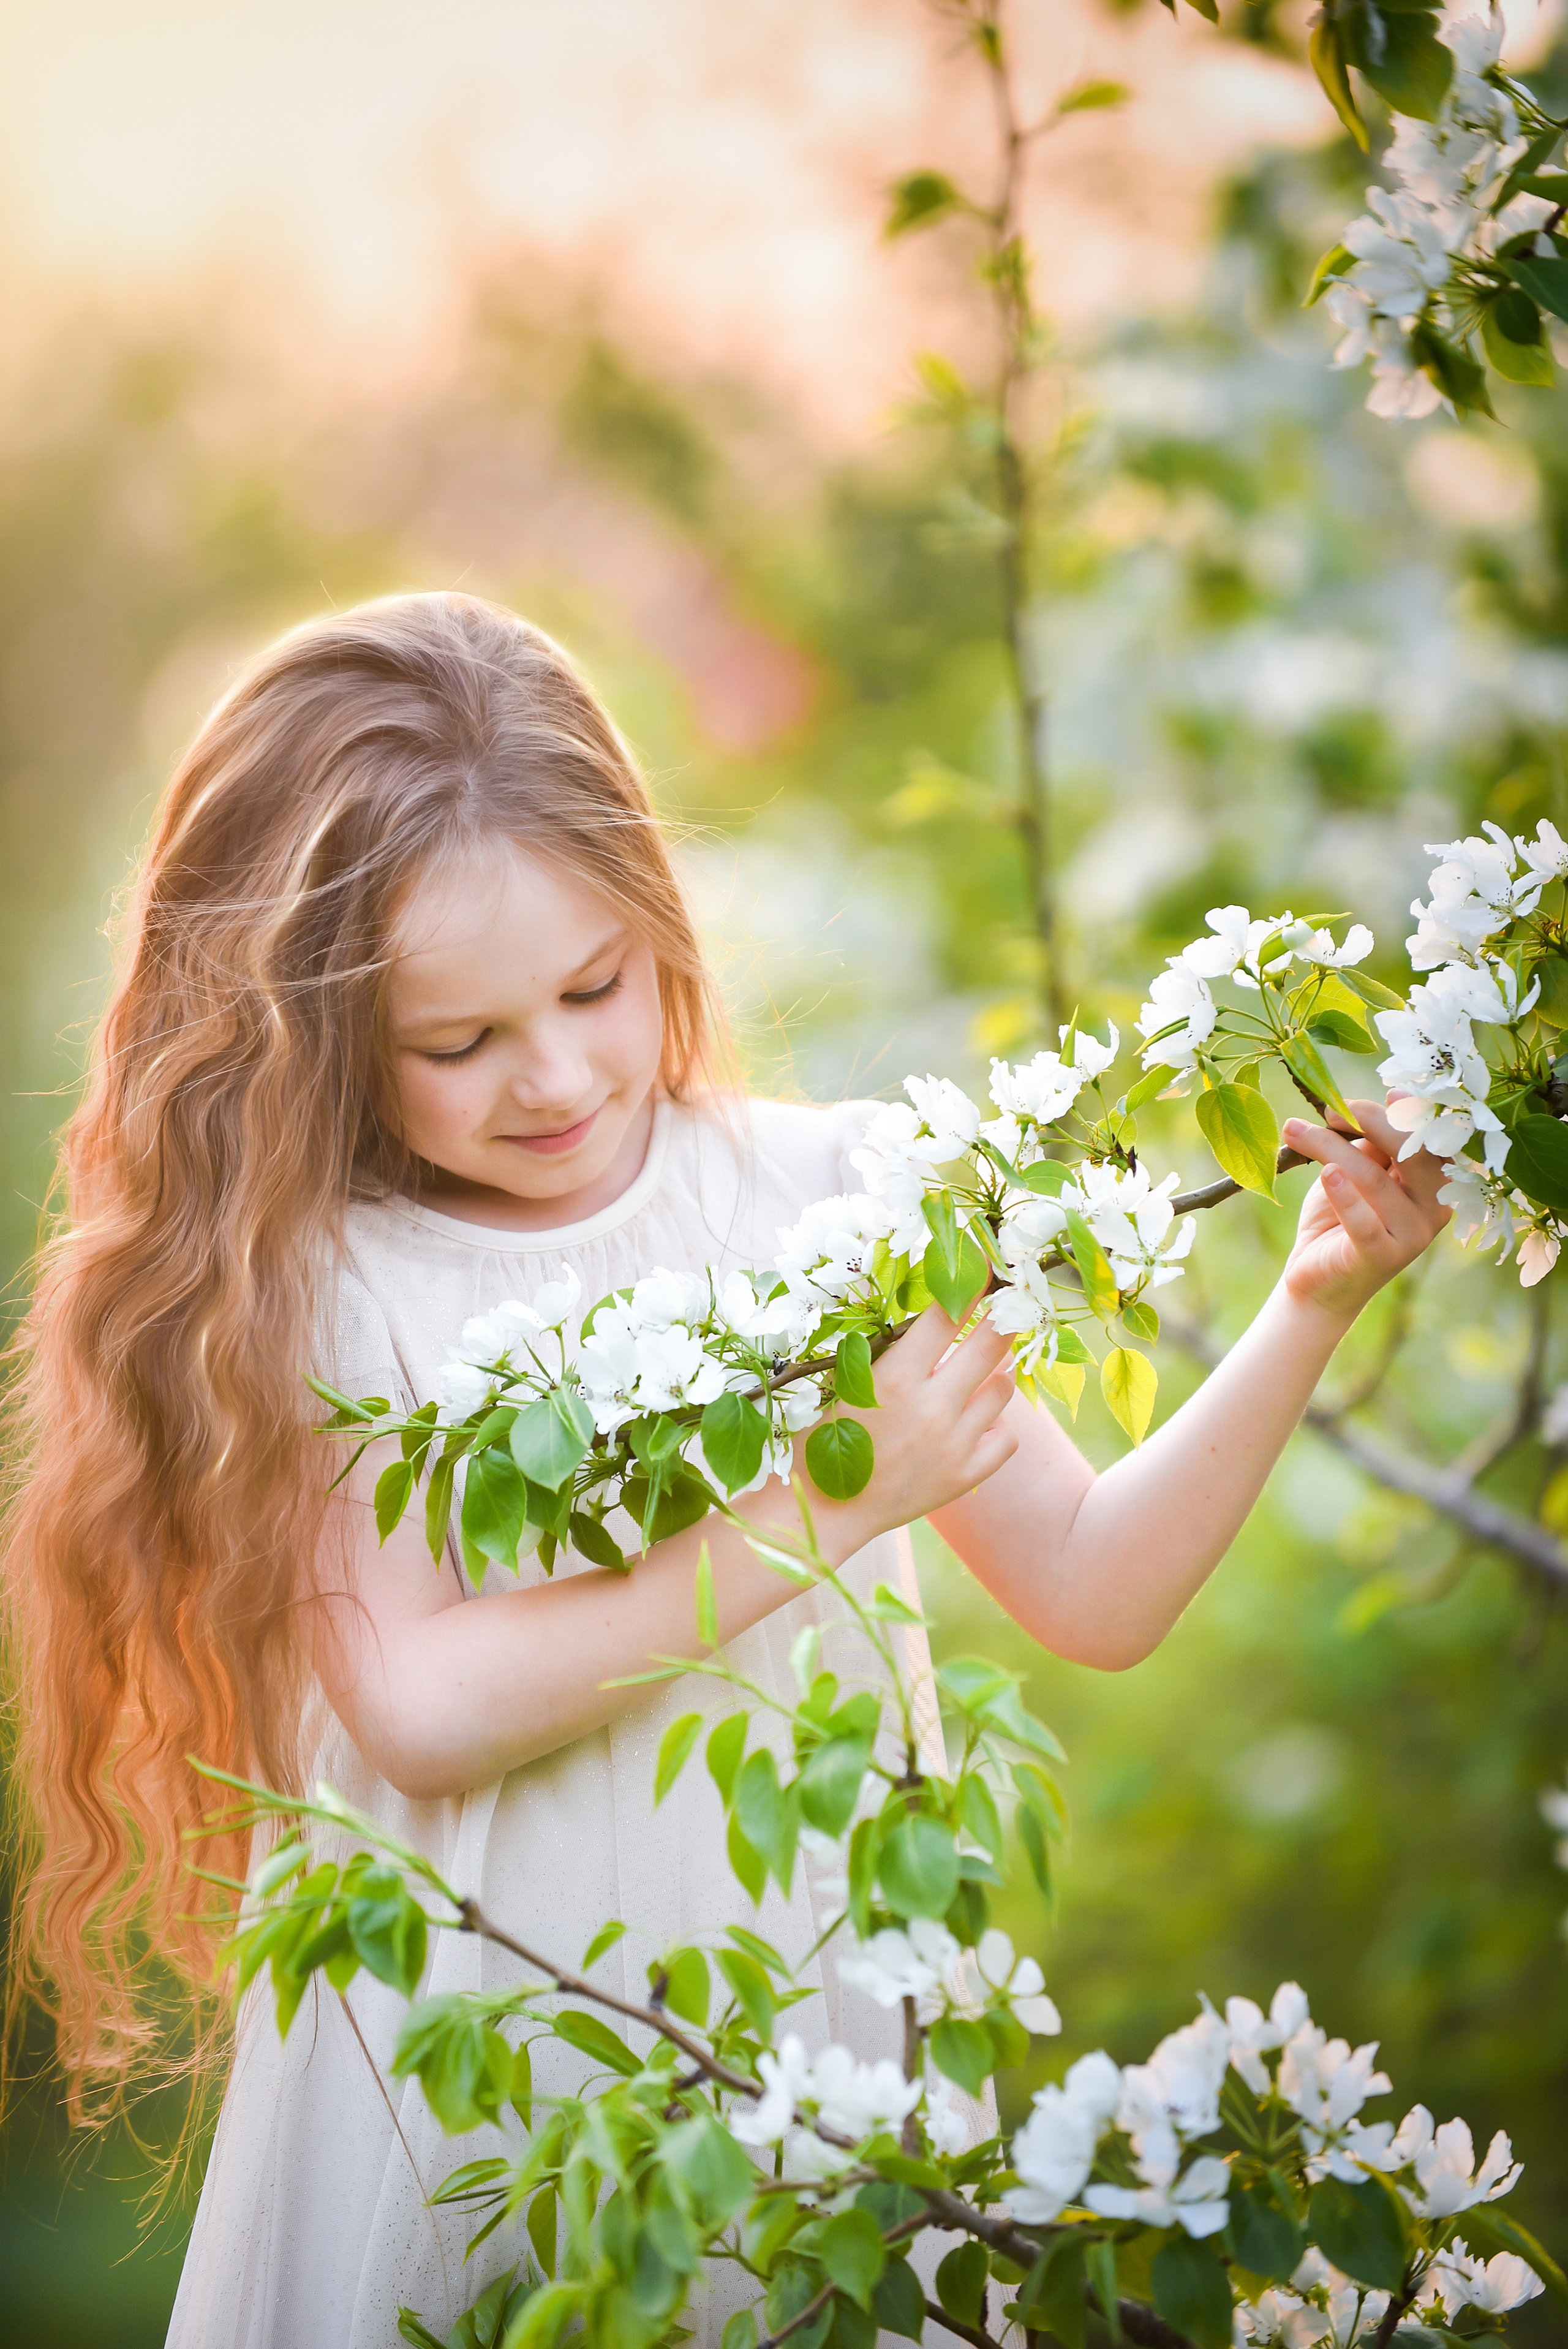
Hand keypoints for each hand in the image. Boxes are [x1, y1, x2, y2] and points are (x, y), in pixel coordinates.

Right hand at [815, 1297, 1017, 1551]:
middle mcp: (931, 1409)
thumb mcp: (848, 1383)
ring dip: (996, 1372)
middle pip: (989, 1347)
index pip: (946, 1318)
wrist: (824, 1509)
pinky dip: (995, 1424)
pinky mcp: (963, 1476)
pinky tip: (977, 1420)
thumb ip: (893, 1353)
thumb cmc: (823, 1438)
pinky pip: (1005, 1437)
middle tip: (1010, 1304)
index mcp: (894, 1379)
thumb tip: (940, 1316)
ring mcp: (952, 1445)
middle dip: (1003, 1318)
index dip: (970, 1286)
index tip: (987, 1268)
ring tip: (982, 1369)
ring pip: (1002, 1389)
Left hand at [1278, 1093, 1450, 1324]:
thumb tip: (1352, 1106)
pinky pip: (1365, 1222)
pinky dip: (1345, 1196)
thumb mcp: (1357, 1172)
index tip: (1388, 1090)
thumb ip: (1369, 1145)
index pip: (1429, 1137)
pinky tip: (1327, 1174)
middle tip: (1329, 1106)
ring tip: (1293, 1129)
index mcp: (1437, 1181)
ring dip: (1328, 1147)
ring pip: (1373, 1179)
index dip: (1410, 1112)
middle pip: (1411, 1153)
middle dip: (1371, 1122)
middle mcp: (1435, 1208)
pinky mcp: (1382, 1258)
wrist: (1317, 1280)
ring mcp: (1413, 1236)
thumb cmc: (1338, 1218)